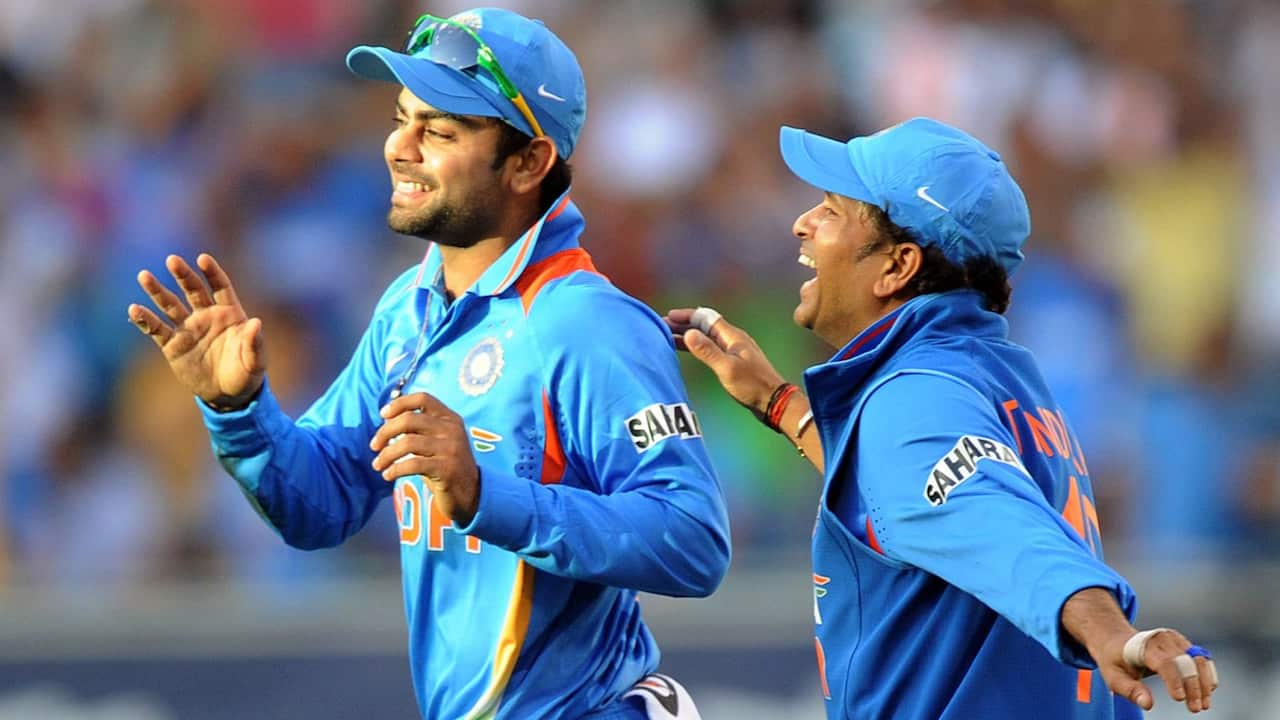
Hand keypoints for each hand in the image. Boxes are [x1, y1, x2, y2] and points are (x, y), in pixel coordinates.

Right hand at [128, 254, 264, 410]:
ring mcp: (188, 328)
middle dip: (183, 275)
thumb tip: (256, 322)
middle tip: (172, 260)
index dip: (212, 272)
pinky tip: (134, 309)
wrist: (228, 395)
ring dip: (157, 291)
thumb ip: (254, 343)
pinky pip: (156, 329)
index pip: (220, 287)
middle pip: (193, 289)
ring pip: (170, 305)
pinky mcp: (172, 345)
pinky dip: (145, 320)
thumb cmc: (246, 373)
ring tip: (144, 276)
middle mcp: (206, 316)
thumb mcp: (255, 361)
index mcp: (229, 314)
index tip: (202, 258)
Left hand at [370, 392, 479, 525]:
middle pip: (409, 420)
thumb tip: (387, 419)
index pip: (423, 398)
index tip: (383, 415)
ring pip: (407, 443)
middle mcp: (452, 430)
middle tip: (374, 446)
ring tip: (378, 465)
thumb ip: (420, 429)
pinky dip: (395, 469)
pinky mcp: (447, 469)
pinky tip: (388, 475)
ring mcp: (451, 449)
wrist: (471, 493)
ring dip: (386, 455)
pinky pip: (413, 464)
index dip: (399, 403)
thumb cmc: (446, 465)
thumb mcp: (439, 441)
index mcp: (450, 418)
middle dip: (385, 432)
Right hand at [664, 307, 786, 415]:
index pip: (706, 317)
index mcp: (732, 336)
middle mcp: (732, 339)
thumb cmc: (752, 385)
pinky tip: (686, 351)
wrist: (773, 401)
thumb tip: (688, 333)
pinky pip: (710, 348)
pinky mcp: (732, 362)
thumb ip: (707, 351)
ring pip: (706, 337)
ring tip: (668, 337)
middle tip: (662, 327)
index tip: (668, 317)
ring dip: (688, 335)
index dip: (686, 316)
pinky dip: (696, 347)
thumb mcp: (727, 368)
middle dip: (684, 325)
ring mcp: (733, 350)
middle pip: (704, 326)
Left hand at [1098, 628, 1219, 713]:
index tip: (1179, 699)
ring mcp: (1175, 639)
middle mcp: (1163, 638)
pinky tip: (1207, 691)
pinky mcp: (1184, 644)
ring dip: (1205, 682)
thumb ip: (1130, 690)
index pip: (1165, 662)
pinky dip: (1206, 675)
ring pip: (1199, 659)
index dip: (1175, 680)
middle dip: (1194, 686)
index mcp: (1144, 645)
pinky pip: (1201, 659)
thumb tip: (1148, 704)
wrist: (1117, 640)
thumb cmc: (1115, 661)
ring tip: (1204, 704)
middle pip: (1186, 662)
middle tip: (1195, 709)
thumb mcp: (1114, 677)